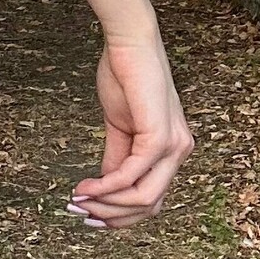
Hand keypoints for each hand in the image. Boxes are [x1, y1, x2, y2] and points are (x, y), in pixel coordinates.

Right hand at [70, 31, 194, 229]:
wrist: (129, 43)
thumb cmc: (126, 77)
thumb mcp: (120, 126)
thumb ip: (117, 157)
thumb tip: (105, 187)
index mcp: (172, 150)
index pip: (151, 198)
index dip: (120, 213)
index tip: (88, 213)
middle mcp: (180, 152)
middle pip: (149, 205)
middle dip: (112, 215)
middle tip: (80, 211)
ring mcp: (174, 146)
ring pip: (144, 198)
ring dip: (107, 204)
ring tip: (79, 199)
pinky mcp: (161, 138)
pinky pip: (132, 175)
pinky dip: (107, 186)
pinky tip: (87, 186)